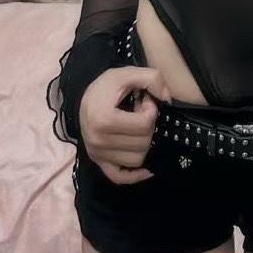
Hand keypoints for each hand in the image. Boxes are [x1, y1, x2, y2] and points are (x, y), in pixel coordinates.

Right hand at [80, 65, 171, 184]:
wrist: (84, 99)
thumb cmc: (105, 87)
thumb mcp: (127, 73)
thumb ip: (151, 78)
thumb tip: (168, 98)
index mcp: (104, 119)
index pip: (145, 124)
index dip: (151, 110)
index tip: (144, 101)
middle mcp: (99, 141)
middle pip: (143, 143)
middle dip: (148, 127)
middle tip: (139, 114)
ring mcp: (98, 154)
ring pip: (138, 160)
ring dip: (143, 144)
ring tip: (135, 129)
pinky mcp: (99, 163)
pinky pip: (121, 178)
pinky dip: (135, 175)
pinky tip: (146, 167)